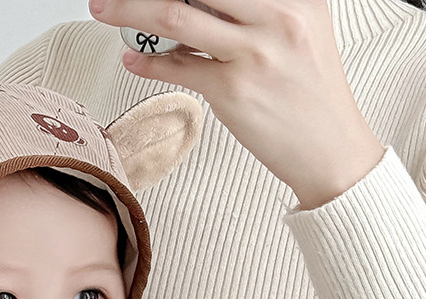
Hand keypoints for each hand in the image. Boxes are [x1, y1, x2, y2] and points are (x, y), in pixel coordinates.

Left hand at [89, 0, 384, 207]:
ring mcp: (252, 52)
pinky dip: (147, 61)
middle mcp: (276, 15)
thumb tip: (196, 5)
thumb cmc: (310, 94)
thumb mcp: (298, 32)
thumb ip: (254, 12)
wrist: (330, 149)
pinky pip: (177, 67)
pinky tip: (133, 57)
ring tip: (104, 9)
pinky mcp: (232, 90)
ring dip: (130, 11)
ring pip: (175, 16)